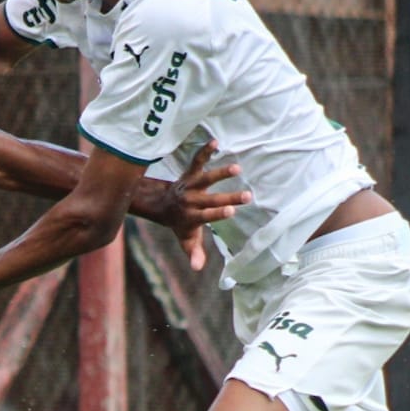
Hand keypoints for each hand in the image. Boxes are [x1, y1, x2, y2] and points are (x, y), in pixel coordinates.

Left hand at [152, 139, 249, 270]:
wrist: (161, 205)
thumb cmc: (180, 225)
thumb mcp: (186, 240)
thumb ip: (193, 253)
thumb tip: (197, 268)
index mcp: (192, 217)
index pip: (206, 216)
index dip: (217, 214)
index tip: (231, 211)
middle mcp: (191, 200)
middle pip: (212, 199)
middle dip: (229, 197)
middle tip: (248, 196)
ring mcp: (190, 185)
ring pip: (205, 178)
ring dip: (220, 173)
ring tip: (236, 168)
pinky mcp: (190, 173)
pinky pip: (197, 161)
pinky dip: (204, 151)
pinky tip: (215, 141)